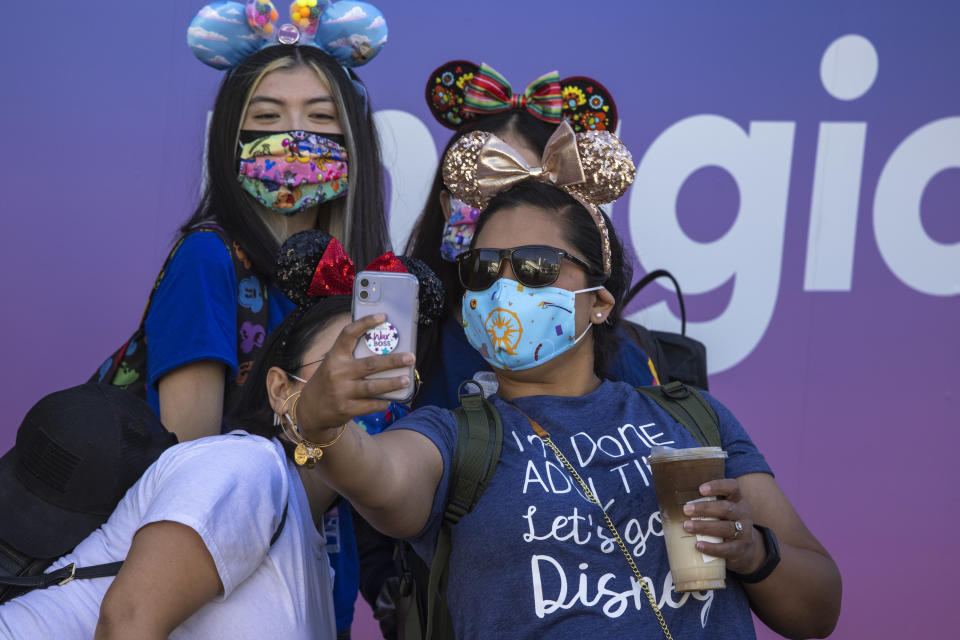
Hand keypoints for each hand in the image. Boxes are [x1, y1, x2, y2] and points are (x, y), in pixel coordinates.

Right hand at [296, 314, 414, 438]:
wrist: (310, 410)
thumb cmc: (329, 381)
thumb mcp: (334, 365)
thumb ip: (351, 357)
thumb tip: (385, 349)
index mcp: (334, 356)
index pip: (348, 334)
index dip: (365, 323)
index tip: (382, 317)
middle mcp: (337, 372)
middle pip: (370, 364)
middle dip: (393, 360)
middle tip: (410, 357)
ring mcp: (341, 392)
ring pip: (373, 386)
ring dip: (392, 383)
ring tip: (406, 379)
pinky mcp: (345, 409)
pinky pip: (370, 405)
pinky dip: (382, 402)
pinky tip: (390, 399)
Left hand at [681, 478, 764, 574]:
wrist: (746, 548)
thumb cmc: (725, 521)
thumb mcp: (722, 509)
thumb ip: (706, 502)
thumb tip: (673, 497)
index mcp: (736, 500)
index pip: (732, 487)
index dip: (718, 486)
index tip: (701, 489)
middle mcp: (742, 513)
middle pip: (726, 508)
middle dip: (705, 508)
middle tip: (686, 509)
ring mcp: (744, 532)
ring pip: (726, 528)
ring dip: (704, 526)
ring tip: (686, 526)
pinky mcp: (740, 549)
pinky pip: (727, 549)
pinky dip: (712, 548)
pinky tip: (698, 545)